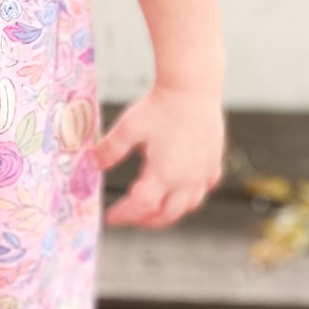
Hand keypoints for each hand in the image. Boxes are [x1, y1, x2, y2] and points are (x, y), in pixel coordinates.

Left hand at [95, 83, 225, 228]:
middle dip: (145, 220)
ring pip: (188, 205)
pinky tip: (183, 188)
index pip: (141, 207)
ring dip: (169, 212)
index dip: (124, 215)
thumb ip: (110, 150)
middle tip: (129, 216)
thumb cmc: (160, 106)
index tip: (110, 218)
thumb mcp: (128, 127)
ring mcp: (202, 172)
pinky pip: (203, 188)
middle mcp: (186, 179)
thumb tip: (95, 165)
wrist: (193, 88)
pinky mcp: (213, 161)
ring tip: (153, 208)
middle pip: (166, 214)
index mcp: (164, 175)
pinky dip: (190, 196)